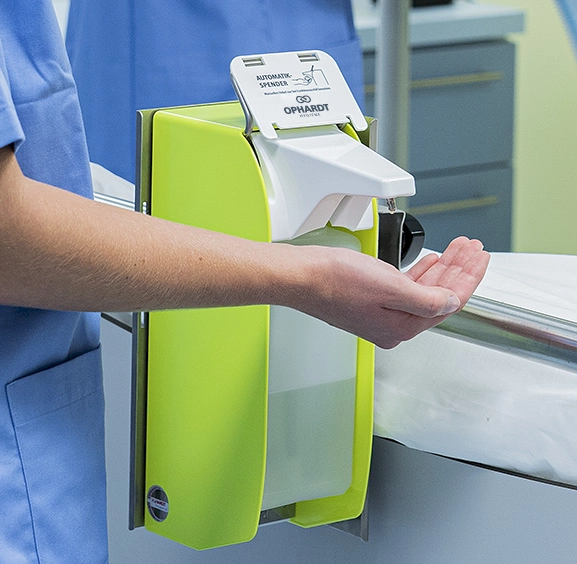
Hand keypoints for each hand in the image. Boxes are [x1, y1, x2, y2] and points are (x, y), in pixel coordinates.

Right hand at [289, 236, 488, 348]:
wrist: (301, 276)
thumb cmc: (335, 281)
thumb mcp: (389, 287)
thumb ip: (426, 298)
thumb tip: (451, 302)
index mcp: (400, 327)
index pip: (447, 304)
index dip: (468, 279)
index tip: (481, 259)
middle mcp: (393, 325)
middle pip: (438, 296)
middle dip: (459, 271)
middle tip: (473, 250)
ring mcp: (381, 313)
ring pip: (423, 290)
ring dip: (443, 269)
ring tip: (458, 250)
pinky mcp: (370, 301)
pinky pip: (406, 288)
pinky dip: (422, 273)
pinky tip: (431, 262)